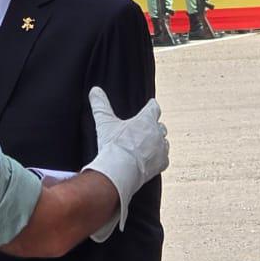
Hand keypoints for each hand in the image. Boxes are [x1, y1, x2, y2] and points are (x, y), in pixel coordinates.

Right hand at [84, 85, 169, 241]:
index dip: (151, 107)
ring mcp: (161, 149)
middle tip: (147, 129)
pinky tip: (153, 160)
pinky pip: (165, 159)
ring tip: (150, 145)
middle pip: (160, 126)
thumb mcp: (104, 122)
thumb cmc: (114, 145)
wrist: (121, 170)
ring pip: (164, 142)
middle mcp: (157, 132)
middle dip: (154, 127)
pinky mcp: (162, 164)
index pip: (154, 108)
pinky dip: (159, 159)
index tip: (151, 105)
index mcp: (146, 120)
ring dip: (158, 143)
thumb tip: (94, 90)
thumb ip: (100, 105)